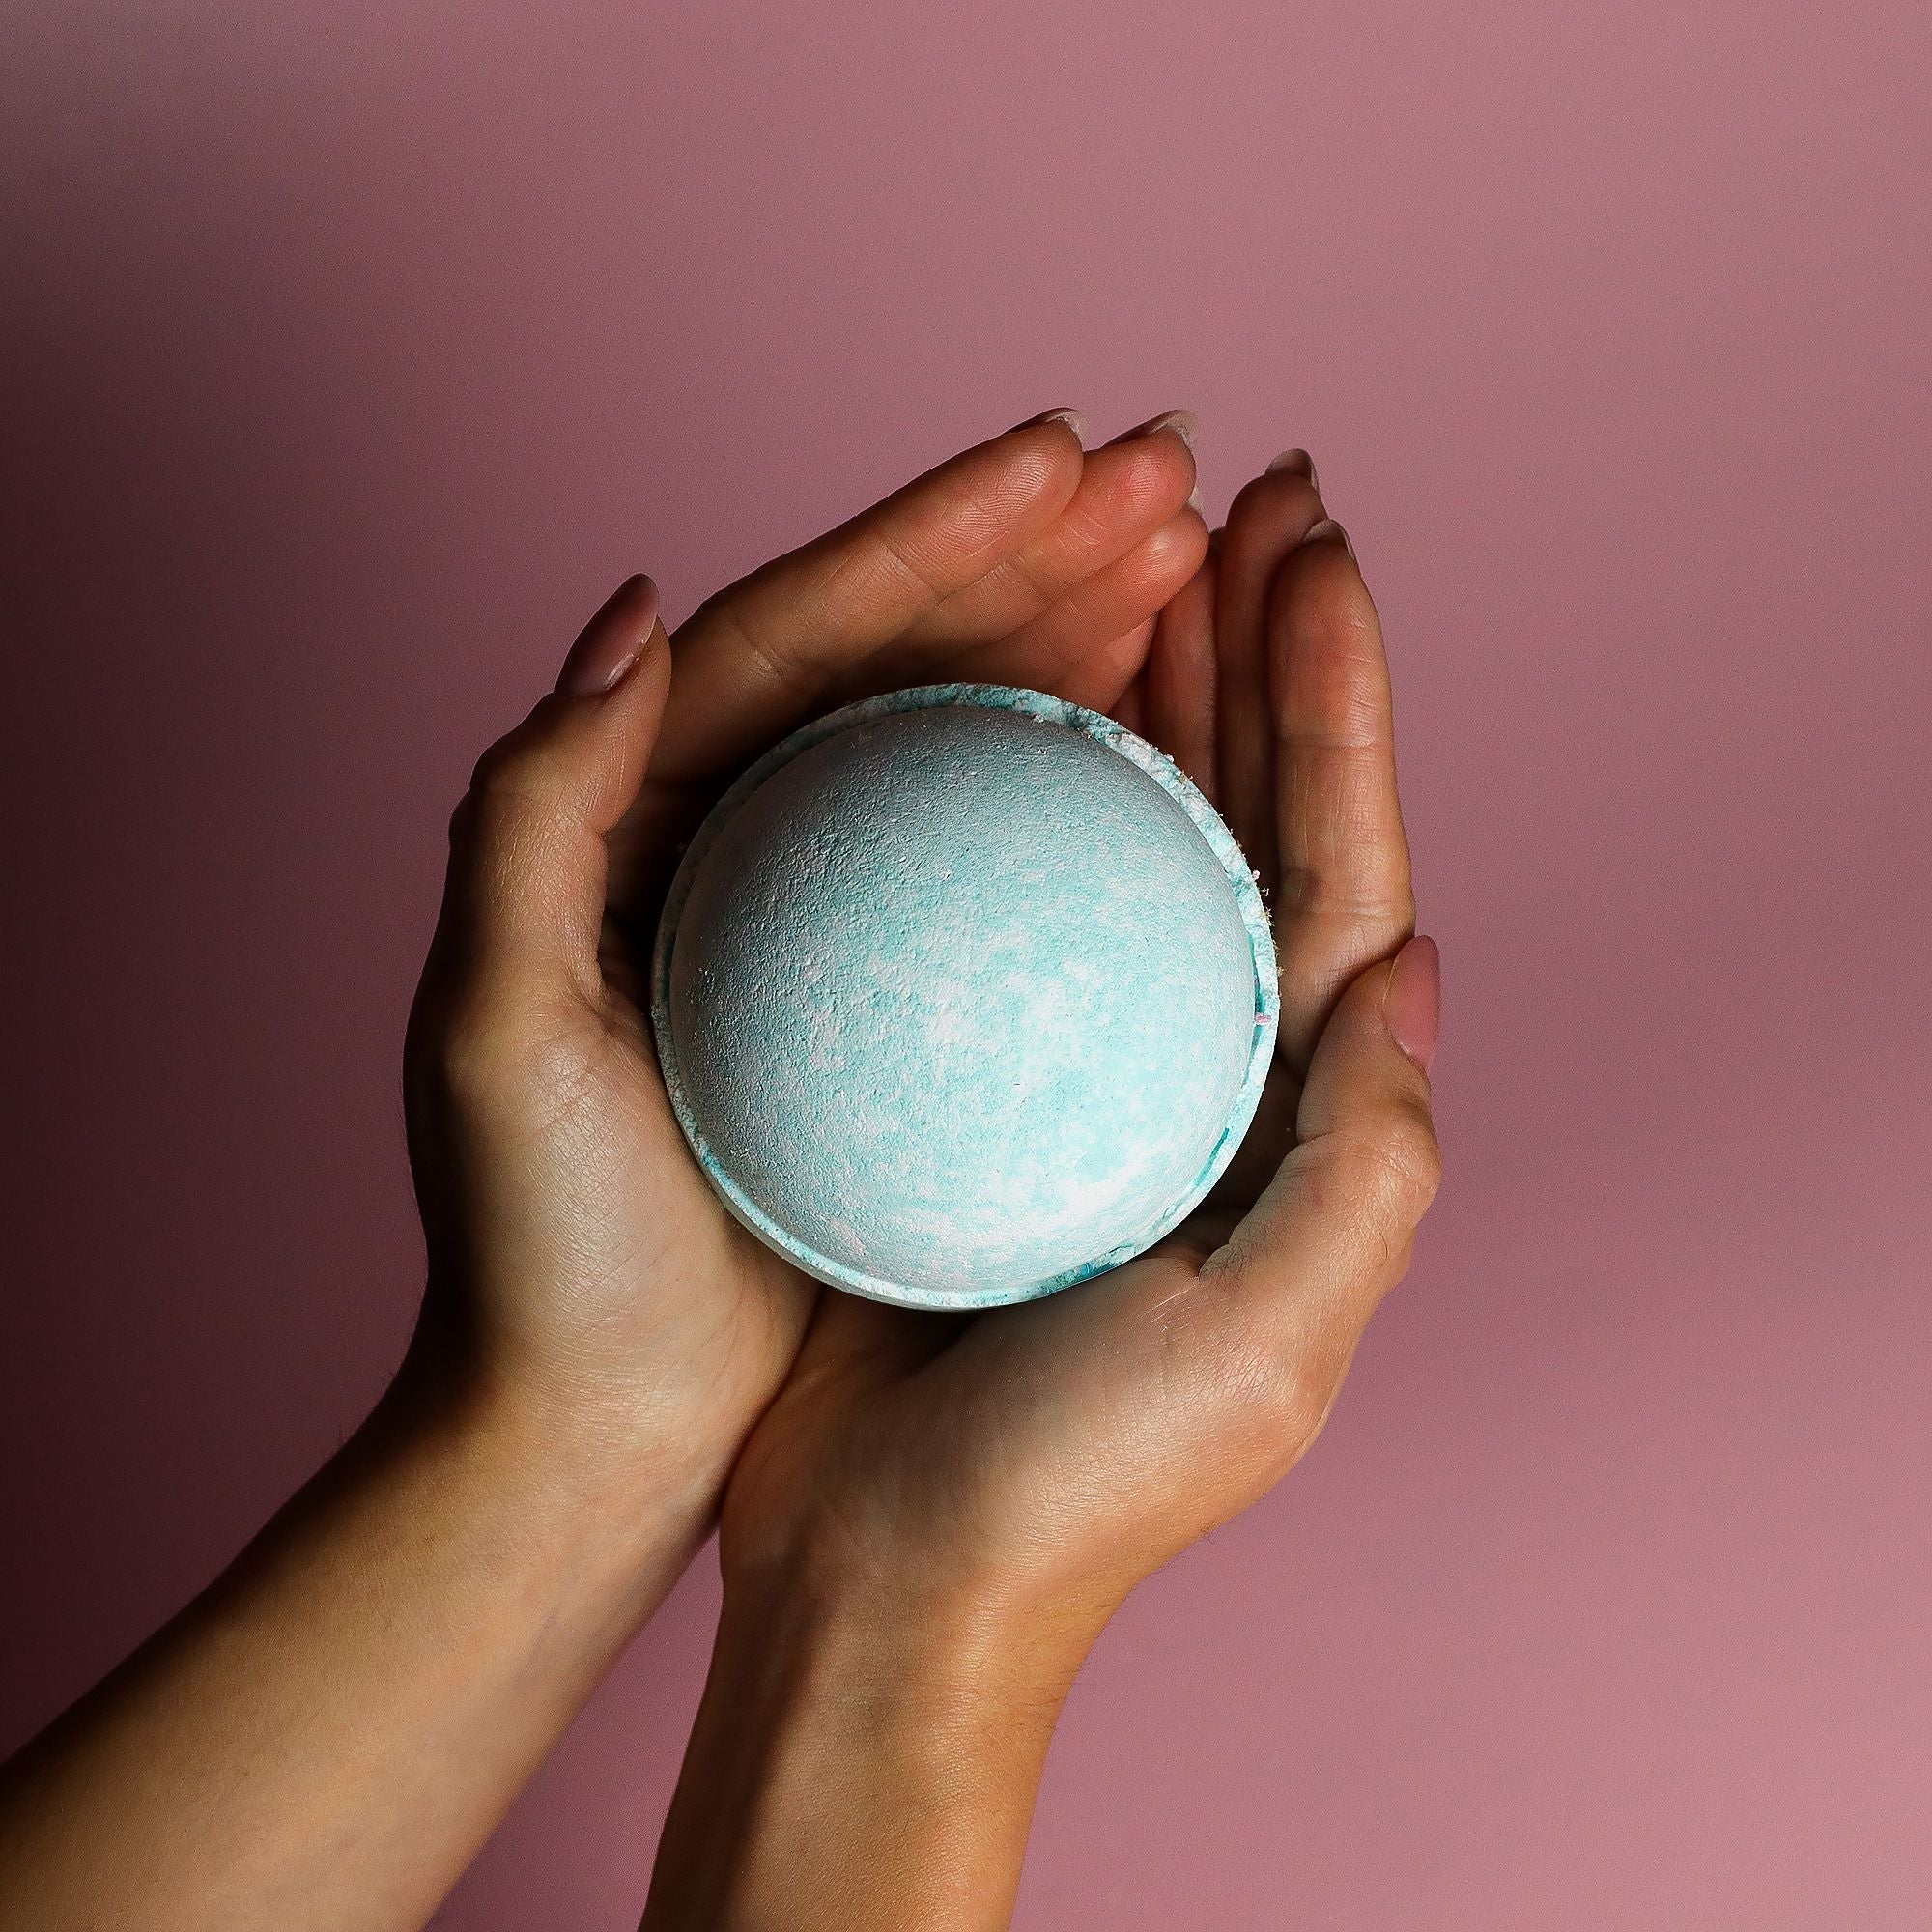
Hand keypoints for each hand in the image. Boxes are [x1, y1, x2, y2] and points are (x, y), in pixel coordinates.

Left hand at [399, 408, 1209, 1515]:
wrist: (596, 1417)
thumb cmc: (541, 1245)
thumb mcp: (492, 1024)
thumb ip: (533, 806)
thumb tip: (638, 607)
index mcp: (632, 811)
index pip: (789, 634)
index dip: (927, 536)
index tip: (1065, 464)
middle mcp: (730, 833)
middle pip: (892, 655)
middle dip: (1029, 551)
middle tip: (1174, 479)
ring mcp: (822, 910)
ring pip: (959, 733)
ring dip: (1074, 631)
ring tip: (1197, 560)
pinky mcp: (886, 995)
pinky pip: (996, 851)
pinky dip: (1076, 774)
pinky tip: (1168, 729)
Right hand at [712, 449, 1440, 1642]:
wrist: (888, 1583)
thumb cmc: (1073, 1486)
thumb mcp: (1264, 1347)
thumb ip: (1370, 1161)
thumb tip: (1418, 960)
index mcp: (1296, 1115)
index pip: (1340, 871)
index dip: (1338, 706)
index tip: (1312, 548)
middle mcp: (1200, 1067)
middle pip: (1242, 822)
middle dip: (1250, 657)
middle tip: (1231, 491)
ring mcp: (1081, 1060)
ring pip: (1123, 833)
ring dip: (1139, 691)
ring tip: (1131, 551)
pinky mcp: (966, 1072)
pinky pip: (998, 889)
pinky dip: (1004, 784)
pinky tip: (983, 694)